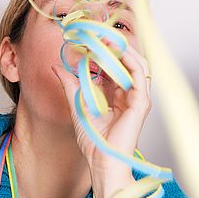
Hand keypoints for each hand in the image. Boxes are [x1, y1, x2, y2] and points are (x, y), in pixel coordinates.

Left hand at [53, 45, 150, 197]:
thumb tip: (57, 67)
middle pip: (126, 62)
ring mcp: (138, 98)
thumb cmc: (94, 142)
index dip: (102, 52)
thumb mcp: (77, 106)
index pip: (113, 67)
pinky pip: (139, 73)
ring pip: (135, 64)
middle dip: (113, 46)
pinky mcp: (141, 102)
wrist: (102, 162)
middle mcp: (130, 95)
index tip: (86, 40)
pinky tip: (114, 52)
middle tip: (96, 35)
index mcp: (117, 96)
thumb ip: (70, 86)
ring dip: (121, 49)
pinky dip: (128, 59)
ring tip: (105, 39)